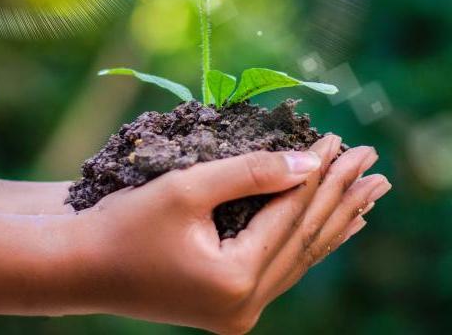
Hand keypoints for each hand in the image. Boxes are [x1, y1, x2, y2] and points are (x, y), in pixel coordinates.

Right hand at [52, 135, 389, 332]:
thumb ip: (251, 174)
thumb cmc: (123, 223)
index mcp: (235, 282)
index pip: (291, 216)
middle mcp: (244, 306)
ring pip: (300, 257)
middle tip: (374, 162)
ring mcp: (238, 311)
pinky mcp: (229, 304)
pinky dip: (308, 241)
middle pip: (305, 240)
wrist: (77, 267)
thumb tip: (310, 164)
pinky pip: (282, 267)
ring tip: (371, 194)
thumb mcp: (187, 188)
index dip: (319, 175)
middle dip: (341, 197)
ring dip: (335, 221)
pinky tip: (334, 226)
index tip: (342, 140)